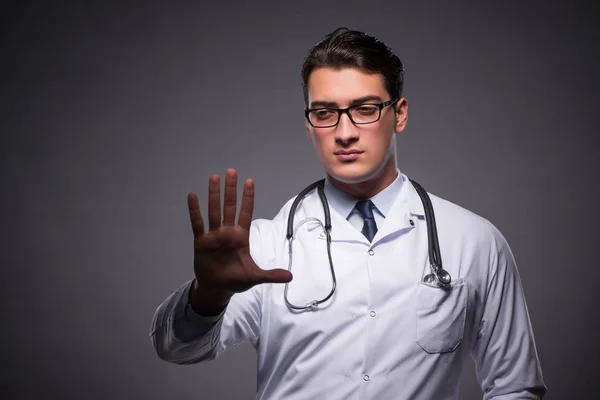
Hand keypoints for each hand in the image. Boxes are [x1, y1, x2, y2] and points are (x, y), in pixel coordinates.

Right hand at [187, 169, 292, 313]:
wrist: (217, 289)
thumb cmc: (235, 280)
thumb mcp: (255, 277)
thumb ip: (271, 275)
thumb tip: (290, 277)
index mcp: (241, 236)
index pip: (246, 212)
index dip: (248, 198)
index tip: (250, 181)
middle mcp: (227, 232)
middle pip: (230, 206)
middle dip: (231, 190)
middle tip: (232, 171)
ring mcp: (214, 235)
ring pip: (214, 211)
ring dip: (214, 194)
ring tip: (214, 177)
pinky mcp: (201, 242)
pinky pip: (197, 223)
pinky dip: (195, 210)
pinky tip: (193, 195)